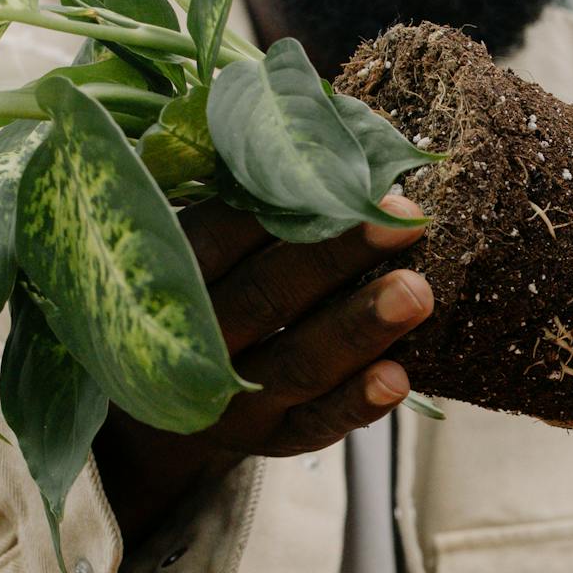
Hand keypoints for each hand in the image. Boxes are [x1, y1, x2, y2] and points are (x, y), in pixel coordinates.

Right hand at [93, 193, 431, 545]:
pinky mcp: (270, 438)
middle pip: (266, 297)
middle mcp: (195, 343)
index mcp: (168, 278)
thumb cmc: (195, 287)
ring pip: (297, 363)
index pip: (217, 239)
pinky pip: (315, 423)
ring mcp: (231, 399)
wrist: (154, 401)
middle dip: (336, 260)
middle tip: (403, 224)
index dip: (278, 208)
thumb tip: (307, 134)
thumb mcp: (190, 244)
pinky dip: (355, 404)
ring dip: (358, 328)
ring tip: (418, 292)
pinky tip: (397, 378)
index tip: (343, 176)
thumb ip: (236, 199)